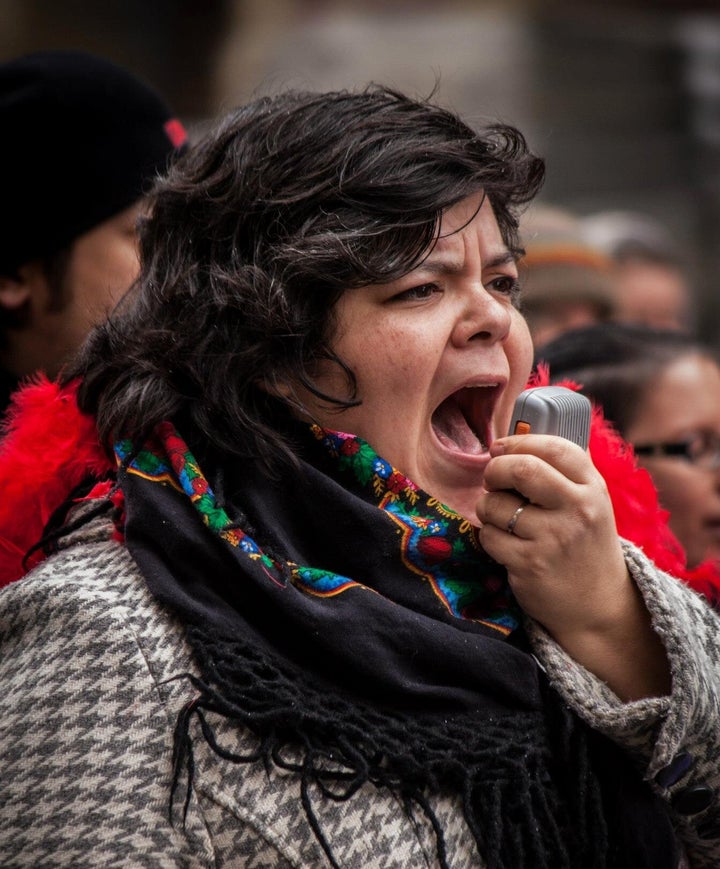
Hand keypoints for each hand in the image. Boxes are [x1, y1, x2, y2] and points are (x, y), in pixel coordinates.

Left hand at [476, 434, 669, 699]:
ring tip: (502, 519)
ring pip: (495, 504)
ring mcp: (554, 538)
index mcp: (593, 488)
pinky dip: (488, 536)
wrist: (598, 605)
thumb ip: (560, 473)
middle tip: (492, 480)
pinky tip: (505, 544)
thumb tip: (512, 439)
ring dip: (488, 508)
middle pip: (520, 469)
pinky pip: (488, 535)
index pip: (554, 448)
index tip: (499, 447)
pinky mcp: (529, 564)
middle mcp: (577, 510)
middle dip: (494, 470)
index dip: (519, 441)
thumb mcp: (588, 504)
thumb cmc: (584, 545)